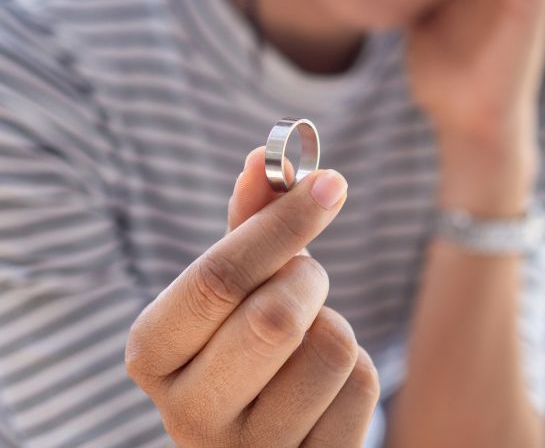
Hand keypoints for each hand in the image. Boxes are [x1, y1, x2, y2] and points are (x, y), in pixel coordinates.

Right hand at [125, 148, 378, 446]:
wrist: (264, 437)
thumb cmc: (243, 342)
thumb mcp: (234, 287)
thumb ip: (249, 222)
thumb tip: (267, 156)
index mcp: (151, 354)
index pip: (217, 278)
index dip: (280, 224)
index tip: (330, 184)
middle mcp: (186, 415)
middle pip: (275, 317)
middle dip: (309, 281)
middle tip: (307, 279)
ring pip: (331, 348)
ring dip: (334, 325)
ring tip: (306, 343)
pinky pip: (362, 387)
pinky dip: (356, 371)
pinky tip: (323, 388)